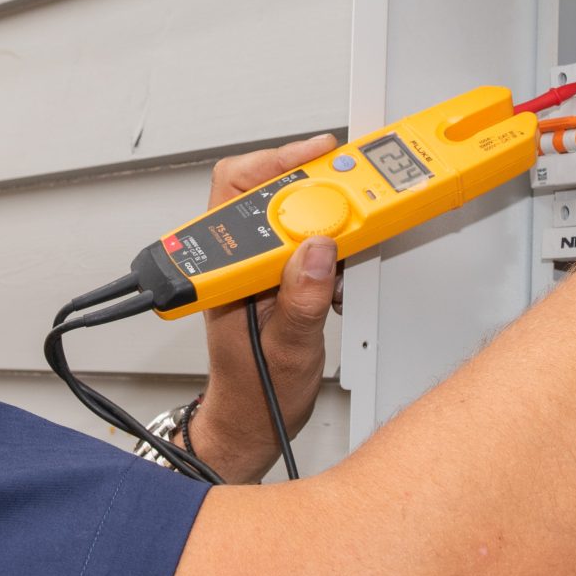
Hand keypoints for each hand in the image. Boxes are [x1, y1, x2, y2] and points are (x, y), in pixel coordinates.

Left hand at [194, 133, 339, 482]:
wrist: (255, 420)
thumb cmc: (255, 390)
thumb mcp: (288, 350)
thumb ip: (303, 300)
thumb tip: (321, 251)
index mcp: (222, 270)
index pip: (239, 187)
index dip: (280, 162)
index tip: (321, 155)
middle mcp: (236, 260)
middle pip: (269, 189)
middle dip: (314, 186)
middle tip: (352, 193)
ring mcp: (257, 265)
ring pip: (292, 212)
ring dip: (328, 222)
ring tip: (349, 242)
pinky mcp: (278, 273)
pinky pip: (307, 240)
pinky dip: (332, 248)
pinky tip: (339, 274)